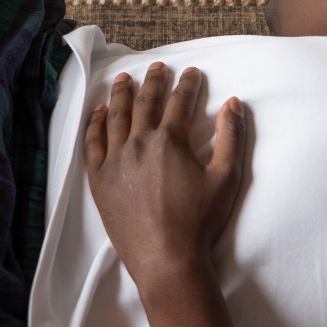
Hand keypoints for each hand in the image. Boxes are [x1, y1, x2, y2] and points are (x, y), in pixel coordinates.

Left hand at [83, 62, 244, 287]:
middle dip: (154, 81)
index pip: (180, 102)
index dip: (188, 84)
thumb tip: (233, 103)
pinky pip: (93, 143)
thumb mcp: (226, 179)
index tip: (192, 72)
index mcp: (170, 141)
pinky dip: (95, 123)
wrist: (167, 259)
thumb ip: (231, 138)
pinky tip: (98, 112)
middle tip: (158, 67)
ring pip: (115, 117)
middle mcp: (138, 143)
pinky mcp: (99, 180)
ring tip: (124, 78)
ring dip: (121, 94)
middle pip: (145, 103)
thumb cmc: (200, 222)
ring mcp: (115, 160)